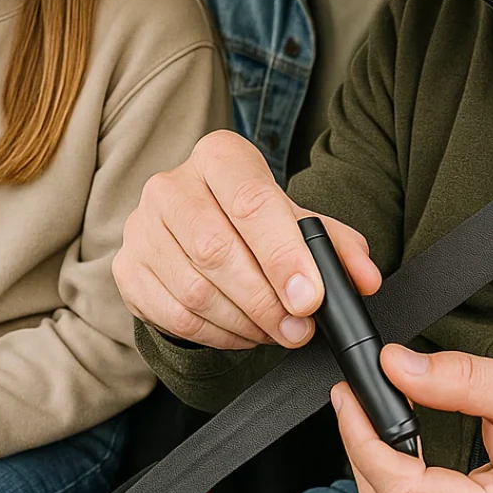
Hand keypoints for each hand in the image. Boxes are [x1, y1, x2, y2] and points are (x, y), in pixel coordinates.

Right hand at [113, 130, 380, 350]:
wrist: (199, 224)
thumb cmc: (255, 221)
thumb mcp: (299, 221)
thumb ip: (338, 245)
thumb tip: (365, 279)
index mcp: (219, 156)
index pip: (250, 201)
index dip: (283, 255)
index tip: (311, 299)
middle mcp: (171, 184)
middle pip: (216, 250)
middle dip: (266, 300)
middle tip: (298, 329)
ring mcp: (141, 227)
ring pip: (194, 289)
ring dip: (244, 323)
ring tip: (277, 332)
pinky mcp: (127, 268)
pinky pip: (172, 315)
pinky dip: (216, 335)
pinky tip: (244, 334)